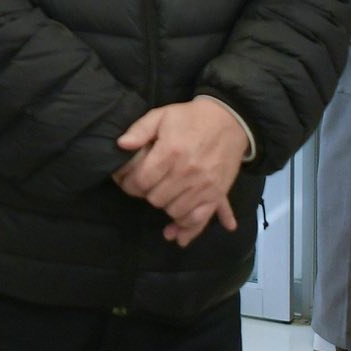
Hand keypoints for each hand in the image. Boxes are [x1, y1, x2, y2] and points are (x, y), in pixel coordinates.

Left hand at [113, 99, 245, 246]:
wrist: (229, 121)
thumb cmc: (190, 118)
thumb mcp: (161, 115)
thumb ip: (139, 130)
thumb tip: (121, 146)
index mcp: (170, 153)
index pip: (142, 181)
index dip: (129, 184)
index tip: (127, 182)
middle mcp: (187, 173)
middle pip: (156, 199)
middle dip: (145, 194)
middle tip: (145, 187)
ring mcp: (204, 186)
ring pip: (175, 211)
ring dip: (164, 208)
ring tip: (161, 198)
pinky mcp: (217, 194)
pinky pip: (201, 218)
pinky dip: (188, 228)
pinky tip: (177, 234)